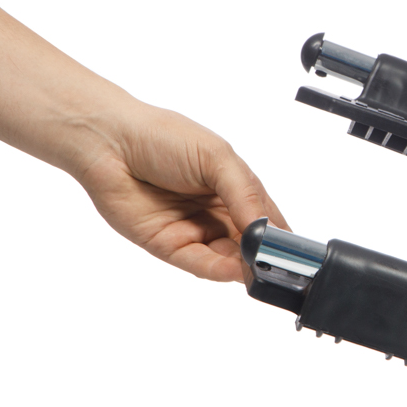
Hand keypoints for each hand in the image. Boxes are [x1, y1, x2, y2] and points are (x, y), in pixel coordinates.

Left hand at [76, 104, 287, 282]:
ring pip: (227, 258)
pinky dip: (219, 269)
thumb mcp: (217, 158)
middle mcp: (217, 212)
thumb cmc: (162, 137)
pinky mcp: (168, 246)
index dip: (282, 235)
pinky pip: (198, 263)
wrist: (110, 141)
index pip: (267, 219)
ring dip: (245, 266)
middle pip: (250, 243)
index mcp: (235, 188)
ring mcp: (194, 230)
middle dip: (265, 256)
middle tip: (281, 266)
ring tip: (260, 269)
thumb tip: (266, 228)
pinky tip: (235, 269)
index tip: (296, 250)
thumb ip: (244, 194)